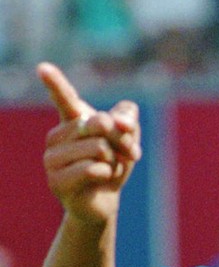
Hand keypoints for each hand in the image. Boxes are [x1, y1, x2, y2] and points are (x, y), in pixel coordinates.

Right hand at [37, 63, 141, 224]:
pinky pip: (92, 169)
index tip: (42, 67)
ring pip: (98, 148)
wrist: (104, 199)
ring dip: (114, 160)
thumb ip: (127, 120)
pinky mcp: (56, 181)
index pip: (65, 98)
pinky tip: (100, 179)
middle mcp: (56, 137)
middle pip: (102, 124)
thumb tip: (117, 121)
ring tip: (108, 168)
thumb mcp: (128, 139)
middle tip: (126, 154)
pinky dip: (106, 173)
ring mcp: (52, 159)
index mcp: (72, 121)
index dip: (55, 83)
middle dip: (123, 141)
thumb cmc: (112, 164)